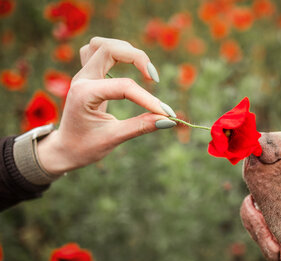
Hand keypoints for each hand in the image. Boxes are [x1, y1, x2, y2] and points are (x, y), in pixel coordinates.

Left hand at [37, 37, 174, 174]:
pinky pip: (96, 50)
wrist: (64, 150)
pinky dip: (115, 52)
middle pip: (109, 49)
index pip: (124, 87)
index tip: (166, 113)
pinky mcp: (87, 75)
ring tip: (143, 68)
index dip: (148, 98)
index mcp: (84, 94)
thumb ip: (141, 126)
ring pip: (101, 44)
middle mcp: (82, 79)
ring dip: (125, 50)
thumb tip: (169, 120)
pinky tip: (127, 64)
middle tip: (154, 78)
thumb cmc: (85, 147)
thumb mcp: (114, 138)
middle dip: (136, 58)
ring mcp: (82, 74)